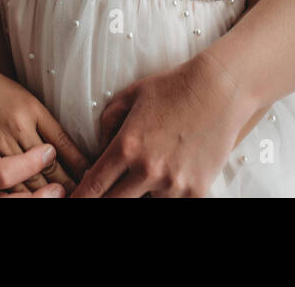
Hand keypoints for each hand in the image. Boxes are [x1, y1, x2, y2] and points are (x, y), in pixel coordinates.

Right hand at [0, 61, 89, 196]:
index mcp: (20, 125)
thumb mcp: (31, 105)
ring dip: (38, 198)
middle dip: (60, 190)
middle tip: (77, 194)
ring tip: (55, 196)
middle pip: (37, 181)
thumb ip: (57, 133)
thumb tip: (82, 160)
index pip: (53, 163)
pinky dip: (14, 200)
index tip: (86, 182)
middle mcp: (2, 144)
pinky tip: (27, 198)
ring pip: (17, 193)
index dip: (72, 177)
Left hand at [71, 51, 254, 197]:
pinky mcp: (196, 192)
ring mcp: (173, 185)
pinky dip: (167, 197)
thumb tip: (98, 151)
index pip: (92, 187)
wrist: (220, 89)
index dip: (80, 199)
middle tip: (108, 191)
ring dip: (141, 196)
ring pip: (144, 206)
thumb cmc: (174, 88)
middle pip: (113, 204)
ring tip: (148, 176)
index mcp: (126, 146)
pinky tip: (168, 182)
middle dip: (106, 200)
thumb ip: (106, 124)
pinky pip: (173, 205)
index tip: (73, 202)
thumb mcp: (130, 95)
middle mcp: (147, 170)